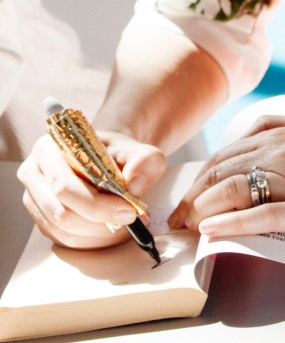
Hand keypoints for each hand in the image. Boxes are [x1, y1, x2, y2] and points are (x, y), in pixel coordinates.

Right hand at [18, 131, 166, 249]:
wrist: (109, 157)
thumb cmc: (118, 152)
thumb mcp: (139, 150)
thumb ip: (144, 162)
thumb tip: (134, 187)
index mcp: (49, 149)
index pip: (65, 185)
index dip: (97, 204)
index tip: (129, 210)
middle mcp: (34, 174)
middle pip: (61, 213)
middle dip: (100, 222)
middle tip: (131, 219)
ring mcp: (36, 200)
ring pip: (63, 231)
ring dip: (98, 235)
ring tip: (126, 224)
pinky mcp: (43, 219)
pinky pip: (65, 241)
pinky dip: (93, 241)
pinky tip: (112, 231)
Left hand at [168, 116, 284, 238]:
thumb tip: (255, 146)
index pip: (227, 154)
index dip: (202, 177)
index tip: (190, 195)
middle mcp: (283, 151)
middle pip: (222, 171)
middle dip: (194, 196)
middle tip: (179, 218)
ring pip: (234, 190)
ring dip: (203, 210)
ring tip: (188, 227)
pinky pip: (261, 215)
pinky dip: (230, 223)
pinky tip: (212, 231)